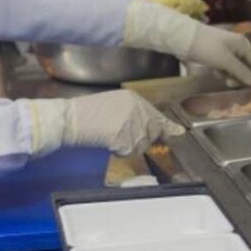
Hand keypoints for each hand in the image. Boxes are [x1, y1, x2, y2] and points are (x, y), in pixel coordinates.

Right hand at [24, 91, 184, 156]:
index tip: (179, 132)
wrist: (71, 119)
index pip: (157, 114)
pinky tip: (108, 143)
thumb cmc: (85, 112)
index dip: (167, 125)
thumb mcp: (112, 104)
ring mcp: (133, 124)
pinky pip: (129, 152)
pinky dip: (120, 152)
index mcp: (134, 99)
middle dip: (142, 139)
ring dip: (129, 146)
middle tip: (124, 138)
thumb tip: (147, 127)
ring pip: (142, 144)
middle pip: (152, 131)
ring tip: (110, 137)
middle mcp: (137, 109)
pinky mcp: (126, 138)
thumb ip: (131, 113)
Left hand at [123, 0, 250, 85]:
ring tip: (228, 81)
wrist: (183, 38)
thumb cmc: (206, 47)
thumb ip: (241, 72)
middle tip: (246, 88)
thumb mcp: (225, 61)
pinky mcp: (215, 54)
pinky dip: (224, 72)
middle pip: (247, 65)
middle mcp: (237, 46)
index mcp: (242, 45)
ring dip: (233, 76)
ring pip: (236, 67)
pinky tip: (219, 74)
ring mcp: (226, 50)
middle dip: (246, 77)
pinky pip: (225, 66)